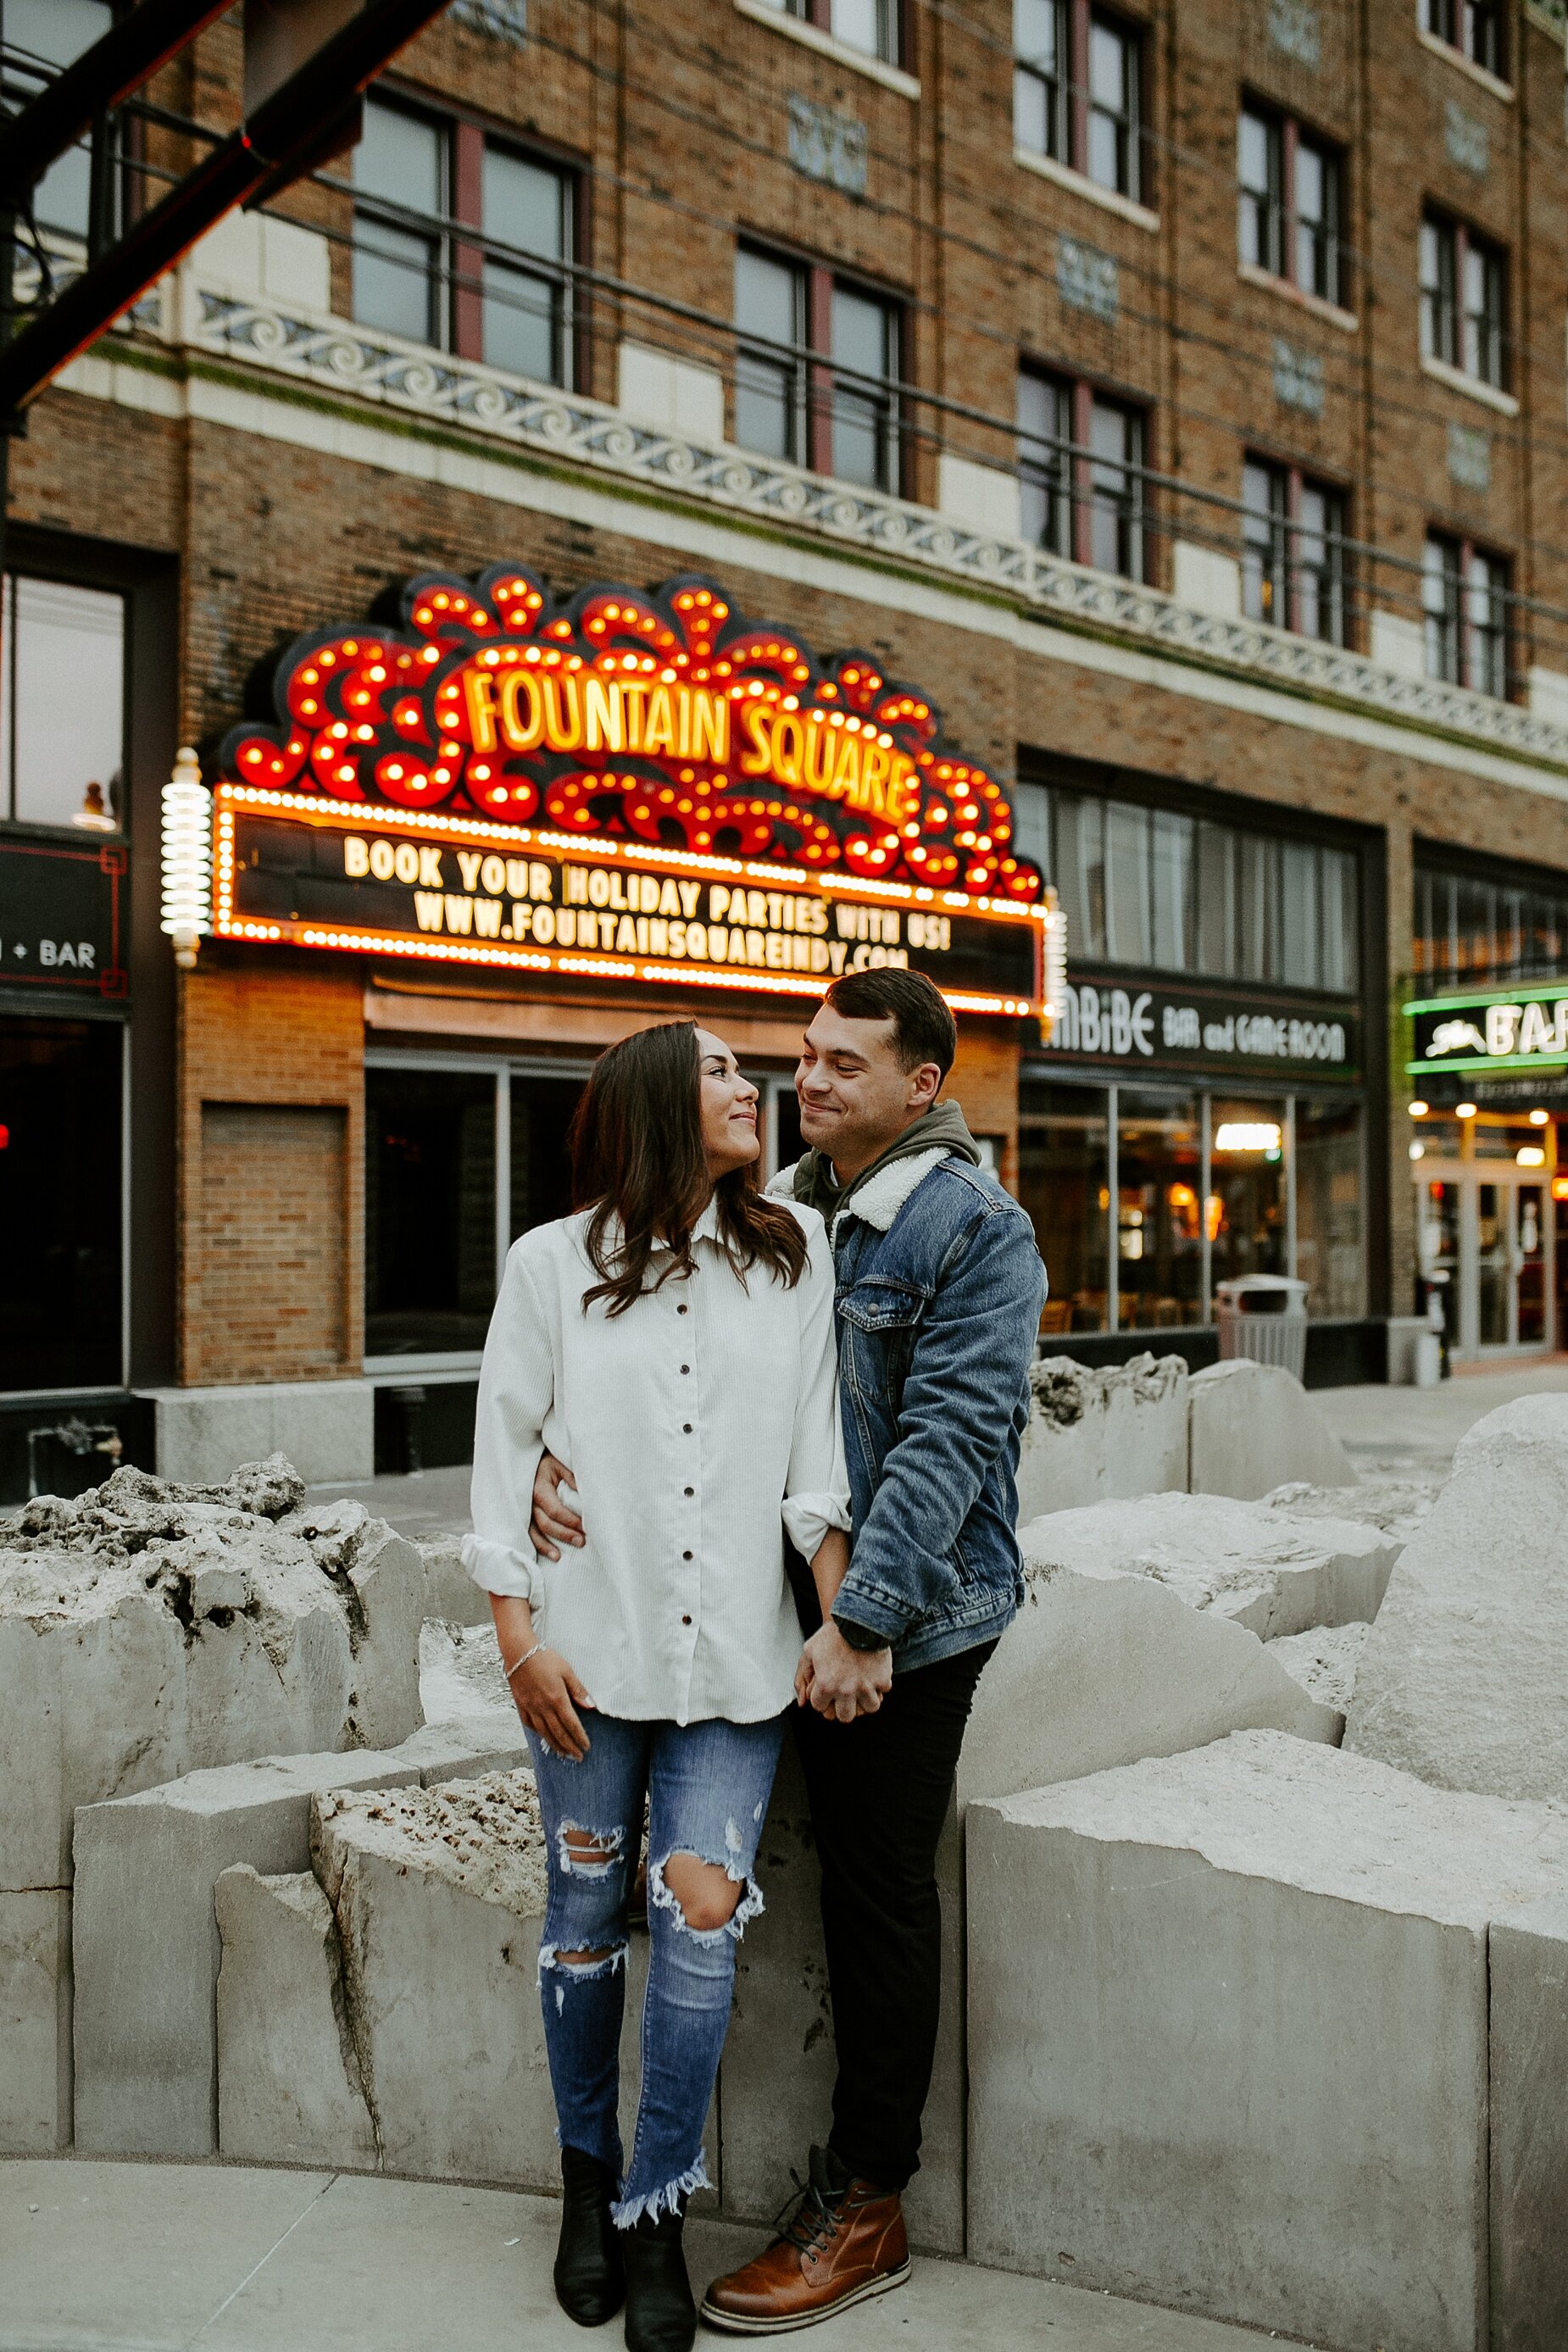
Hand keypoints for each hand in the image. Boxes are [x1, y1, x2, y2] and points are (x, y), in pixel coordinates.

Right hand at [505, 1644, 595, 1759]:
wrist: (519, 1652)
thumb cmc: (544, 1658)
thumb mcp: (567, 1671)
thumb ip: (578, 1690)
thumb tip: (591, 1706)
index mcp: (557, 1699)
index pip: (571, 1724)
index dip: (579, 1737)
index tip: (586, 1747)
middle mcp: (543, 1707)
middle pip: (558, 1733)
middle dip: (569, 1747)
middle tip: (578, 1757)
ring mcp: (530, 1707)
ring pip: (544, 1732)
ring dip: (555, 1745)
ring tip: (563, 1754)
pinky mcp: (521, 1705)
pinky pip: (530, 1724)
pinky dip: (538, 1733)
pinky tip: (544, 1737)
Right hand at [530, 1451, 583, 1560]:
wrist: (533, 1458)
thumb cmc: (551, 1460)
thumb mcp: (561, 1462)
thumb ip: (571, 1475)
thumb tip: (584, 1492)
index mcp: (539, 1488)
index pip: (555, 1510)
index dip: (570, 1521)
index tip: (586, 1526)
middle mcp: (528, 1501)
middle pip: (545, 1523)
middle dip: (564, 1534)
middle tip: (582, 1542)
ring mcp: (524, 1509)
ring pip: (534, 1532)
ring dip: (547, 1545)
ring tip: (559, 1557)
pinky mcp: (523, 1515)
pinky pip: (528, 1533)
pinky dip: (537, 1545)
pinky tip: (549, 1554)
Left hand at [795, 1621, 891, 1722]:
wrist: (859, 1619)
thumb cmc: (832, 1635)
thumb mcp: (809, 1651)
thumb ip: (802, 1677)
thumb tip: (801, 1704)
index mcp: (826, 1685)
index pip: (821, 1708)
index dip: (822, 1698)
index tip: (826, 1688)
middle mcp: (846, 1690)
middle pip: (845, 1717)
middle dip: (844, 1707)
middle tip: (846, 1696)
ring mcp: (866, 1686)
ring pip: (869, 1708)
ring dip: (866, 1700)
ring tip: (863, 1689)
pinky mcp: (883, 1679)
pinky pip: (883, 1692)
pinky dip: (880, 1686)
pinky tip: (874, 1676)